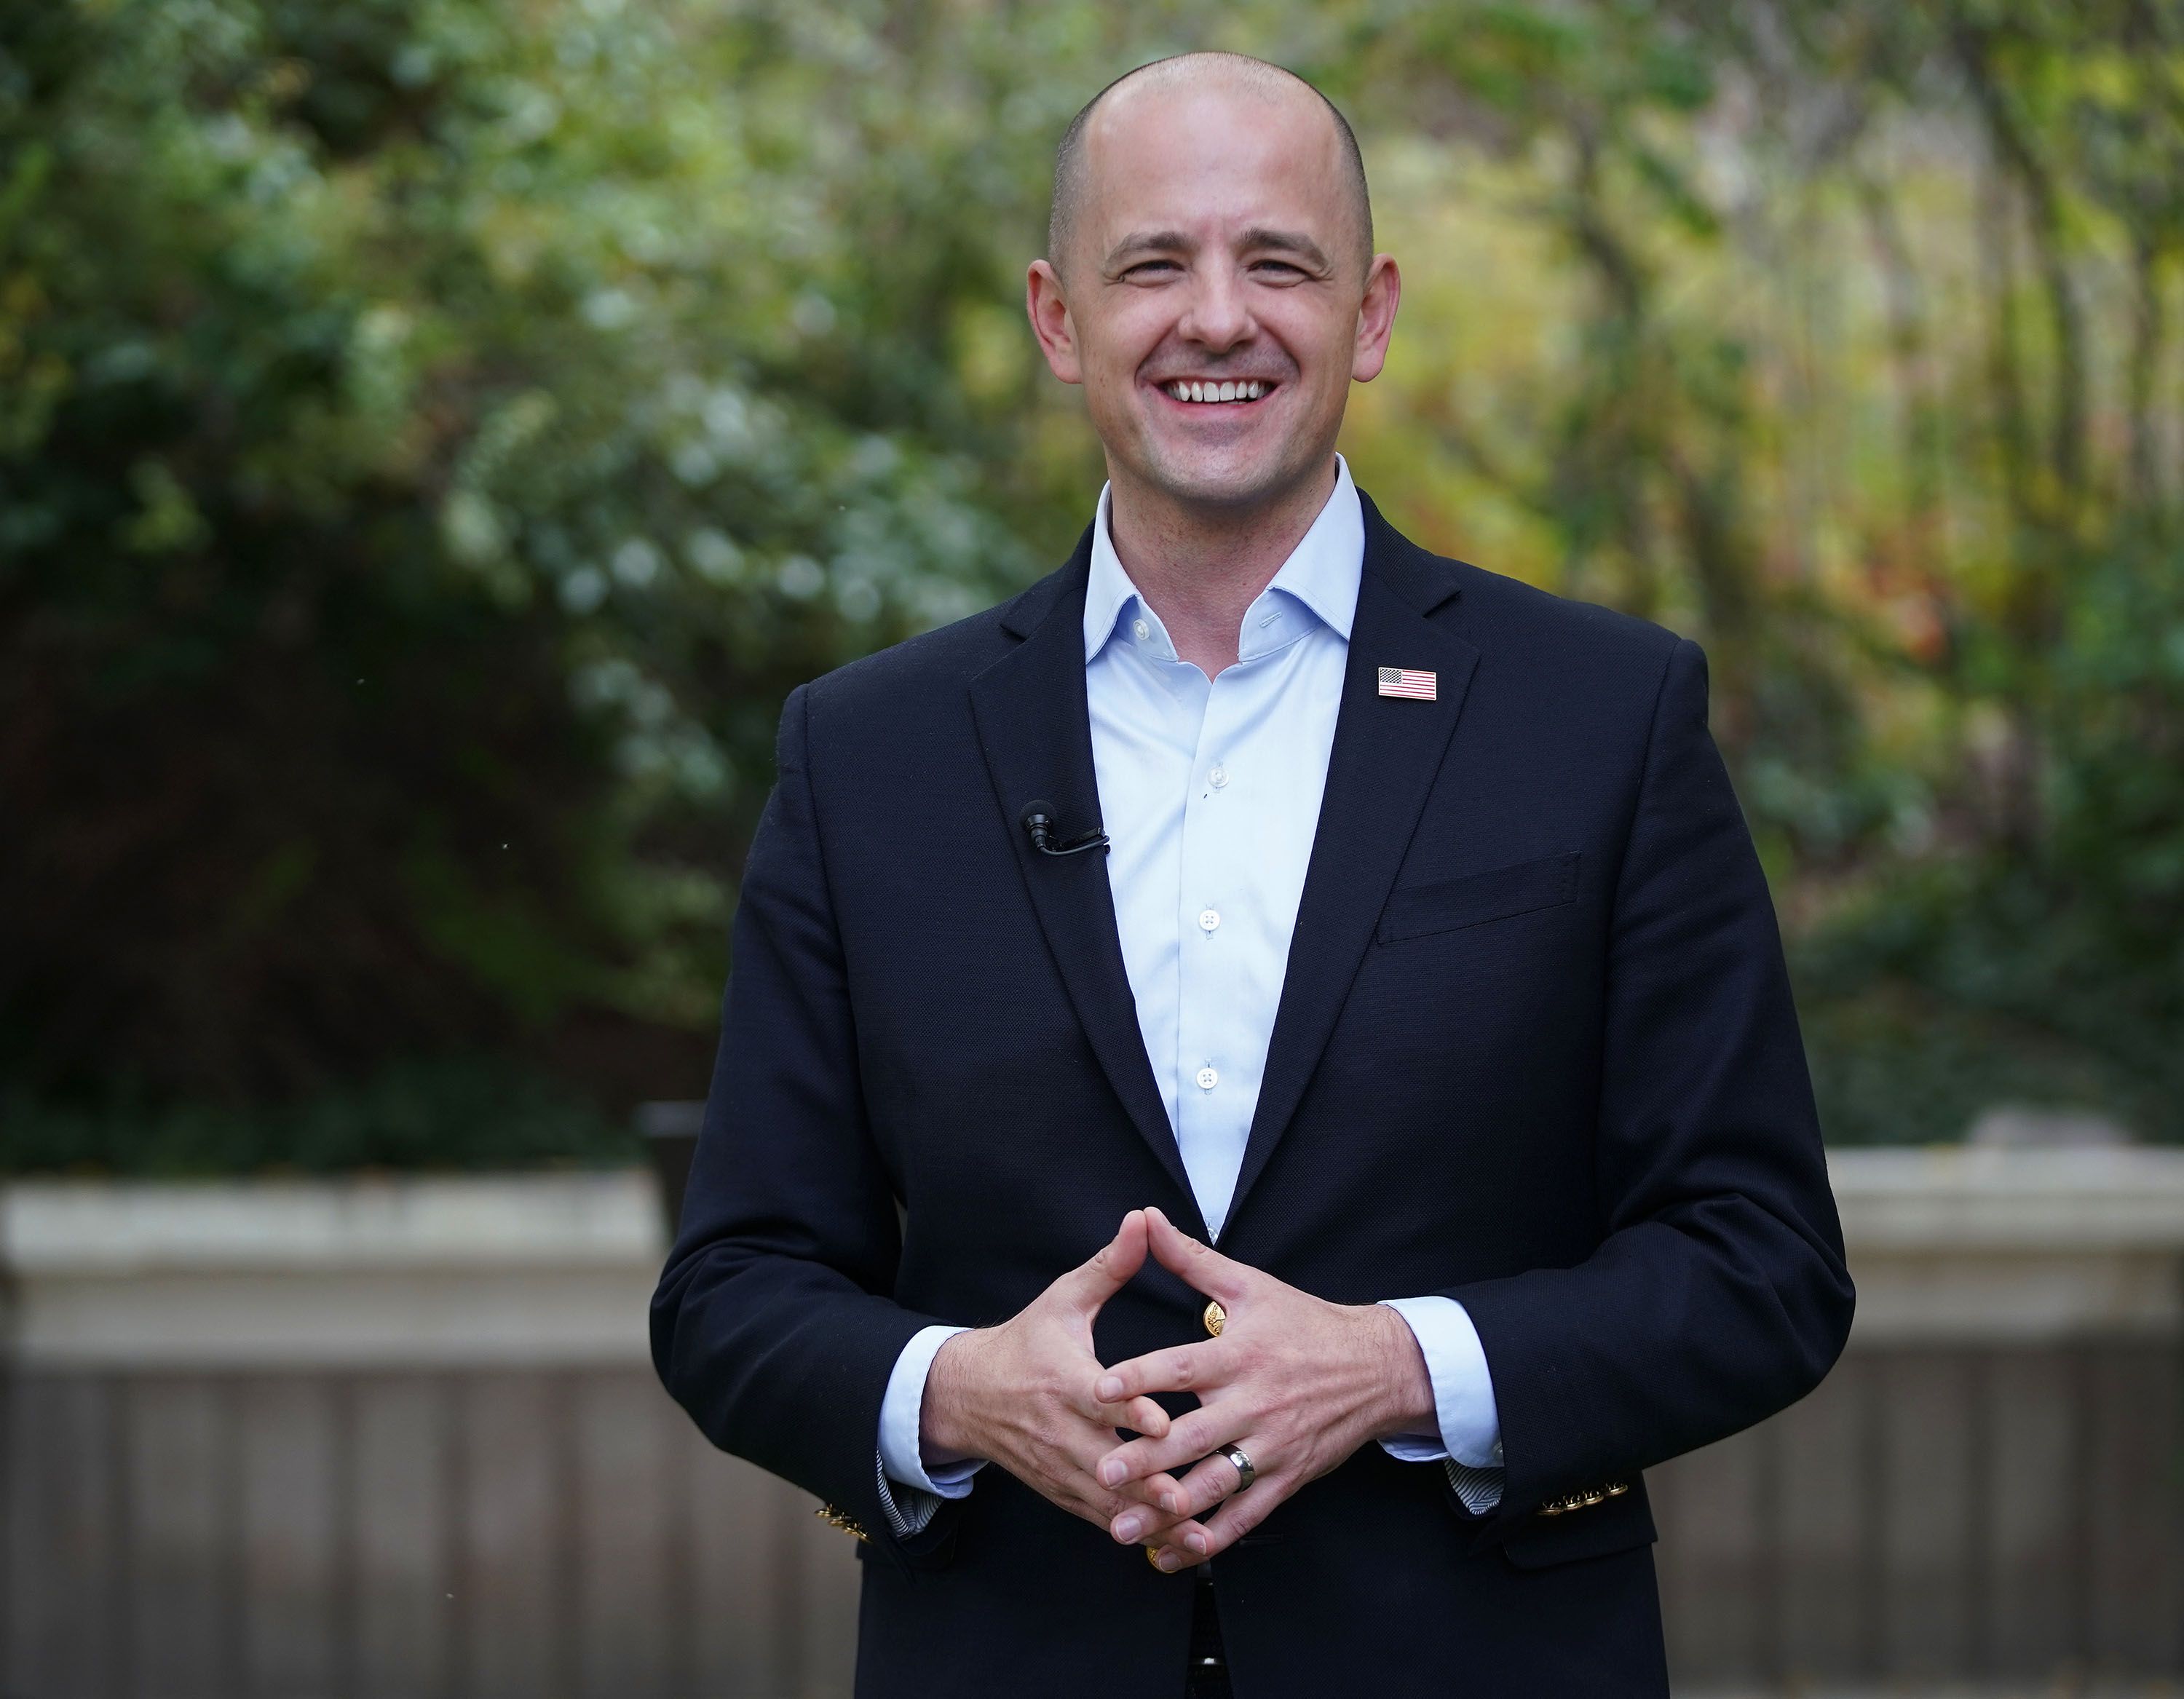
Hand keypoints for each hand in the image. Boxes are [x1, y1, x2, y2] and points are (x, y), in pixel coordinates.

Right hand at [921, 1209, 1212, 1552]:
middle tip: (1189, 1496)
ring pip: (1108, 1501)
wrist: (968, 1395)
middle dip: (1147, 1482)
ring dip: (1149, 1519)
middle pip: (1106, 1462)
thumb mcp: (1064, 1299)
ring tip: (1194, 1532)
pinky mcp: (1064, 1492)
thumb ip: (1109, 1265)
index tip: (1165, 1423)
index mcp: (1062, 1380)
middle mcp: (1060, 1430)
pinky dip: (1136, 1533)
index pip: (1097, 1399)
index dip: (1131, 1412)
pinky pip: (1103, 1518)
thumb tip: (1142, 1219)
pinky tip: (1175, 1546)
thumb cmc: (1027, 1341)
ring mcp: (1061, 1467)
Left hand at [1088, 1207, 1436, 1569]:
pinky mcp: (1287, 1478)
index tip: (1097, 1390)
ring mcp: (1272, 1446)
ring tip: (1122, 1527)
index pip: (1182, 1368)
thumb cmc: (1304, 1323)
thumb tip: (1145, 1218)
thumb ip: (1192, 1258)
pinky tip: (1175, 1553)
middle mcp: (1255, 1404)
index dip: (1140, 1378)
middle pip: (1193, 1435)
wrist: (1378, 1367)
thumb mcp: (1251, 1284)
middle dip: (1147, 1458)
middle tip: (1102, 1471)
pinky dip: (1212, 1537)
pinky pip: (1247, 1515)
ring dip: (1168, 1509)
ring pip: (1215, 1484)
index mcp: (1240, 1355)